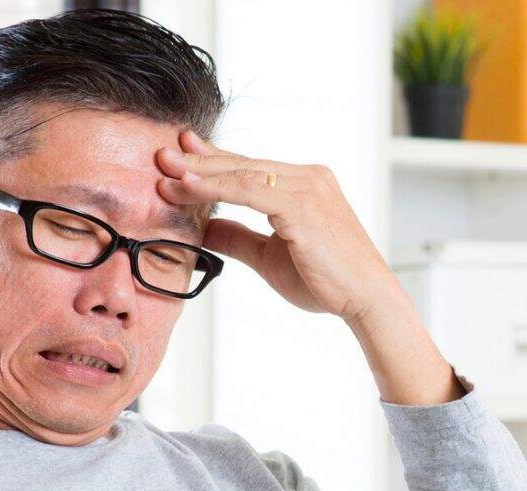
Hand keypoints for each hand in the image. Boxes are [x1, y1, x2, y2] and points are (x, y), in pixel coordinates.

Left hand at [154, 130, 406, 321]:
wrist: (366, 300)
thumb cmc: (327, 281)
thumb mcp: (269, 256)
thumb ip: (238, 238)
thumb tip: (204, 228)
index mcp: (305, 185)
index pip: (249, 167)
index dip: (212, 161)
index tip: (180, 154)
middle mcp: (309, 177)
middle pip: (242, 164)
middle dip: (199, 160)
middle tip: (160, 155)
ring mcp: (308, 187)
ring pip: (242, 173)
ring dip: (200, 172)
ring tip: (164, 171)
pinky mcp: (303, 204)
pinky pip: (249, 190)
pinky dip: (215, 187)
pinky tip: (188, 186)